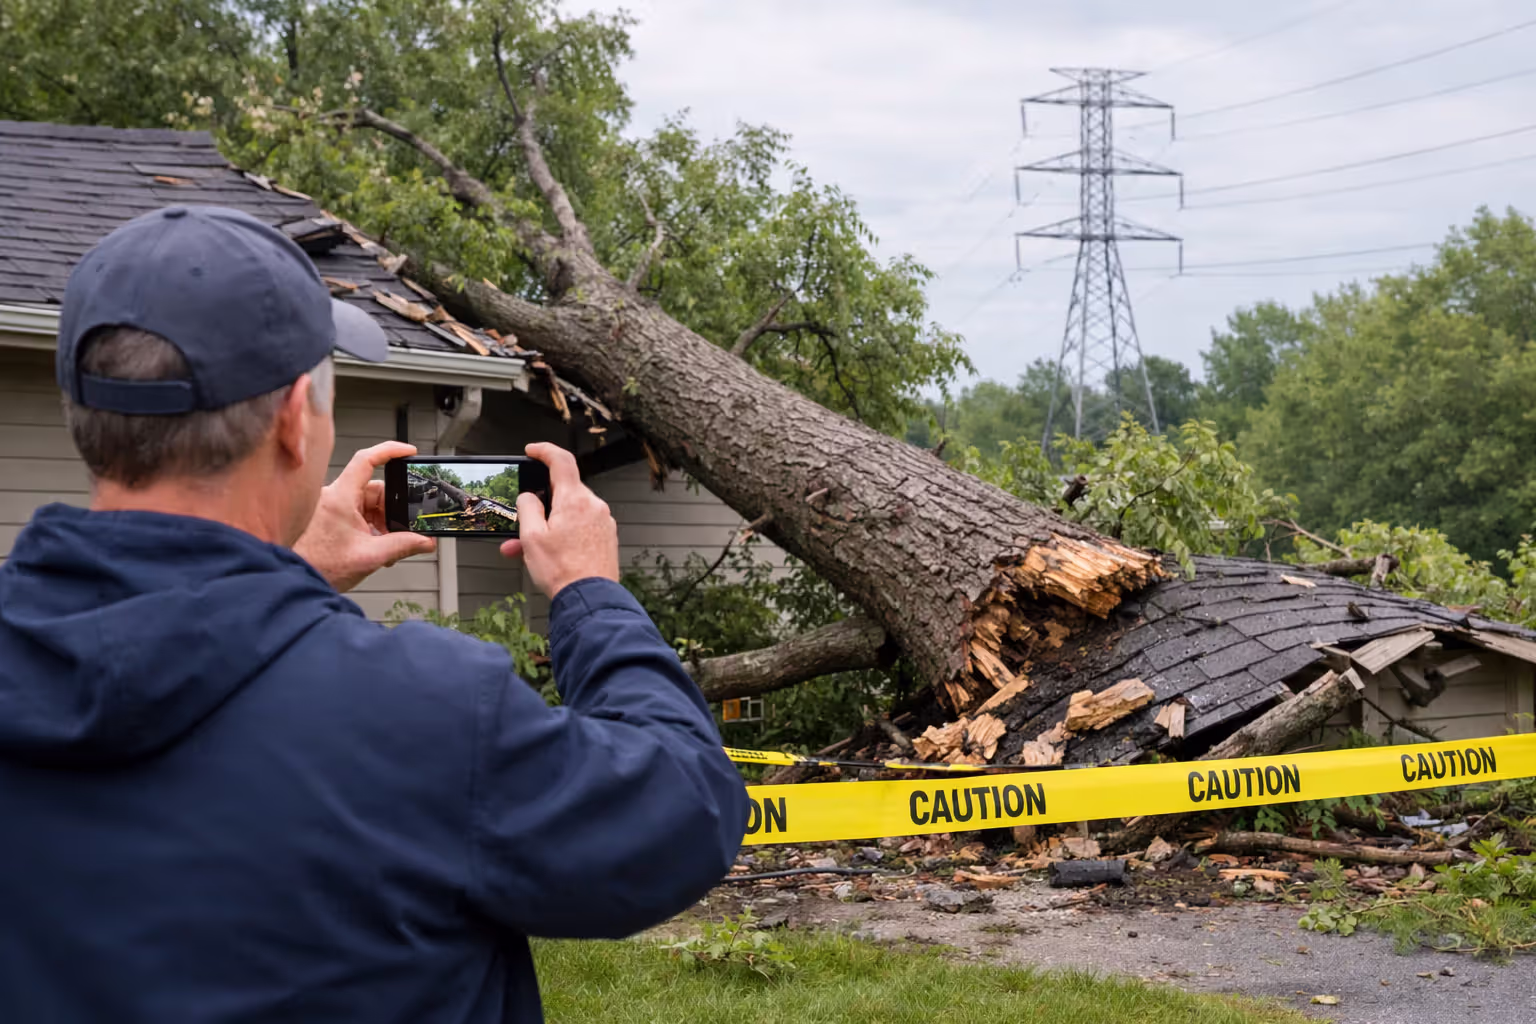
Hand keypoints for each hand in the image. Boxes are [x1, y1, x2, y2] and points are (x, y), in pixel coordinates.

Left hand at [295, 441, 436, 592]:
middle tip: (402, 529)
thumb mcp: (369, 557)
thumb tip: (424, 541)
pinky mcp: (329, 518)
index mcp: (340, 498)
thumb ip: (402, 546)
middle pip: (374, 489)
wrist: (293, 582)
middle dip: (392, 509)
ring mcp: (330, 507)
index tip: (409, 452)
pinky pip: (357, 513)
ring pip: (367, 503)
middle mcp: (333, 497)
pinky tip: (375, 545)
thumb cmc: (318, 567)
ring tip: (385, 545)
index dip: (390, 451)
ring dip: (382, 522)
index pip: (366, 460)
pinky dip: (371, 526)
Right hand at [499, 442, 617, 597]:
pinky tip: (548, 555)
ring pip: (569, 514)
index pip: (561, 461)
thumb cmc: (562, 570)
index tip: (532, 451)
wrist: (590, 598)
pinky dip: (562, 535)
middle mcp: (593, 506)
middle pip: (563, 493)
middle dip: (539, 506)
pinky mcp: (606, 537)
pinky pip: (580, 527)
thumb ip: (528, 509)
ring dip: (547, 526)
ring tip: (526, 551)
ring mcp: (603, 522)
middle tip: (519, 524)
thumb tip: (529, 497)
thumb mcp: (531, 537)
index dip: (545, 451)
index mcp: (575, 500)